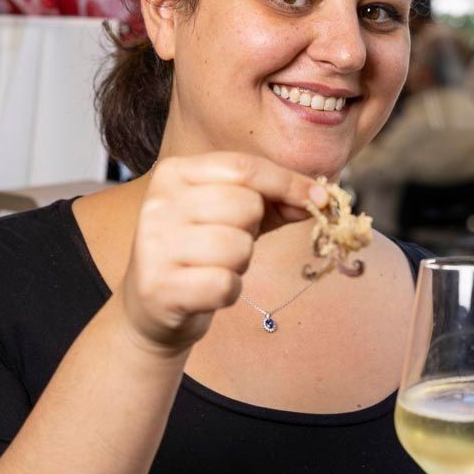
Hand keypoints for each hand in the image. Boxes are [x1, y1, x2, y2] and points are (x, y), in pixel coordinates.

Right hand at [120, 152, 326, 355]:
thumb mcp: (234, 216)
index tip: (319, 200)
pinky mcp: (160, 287)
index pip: (243, 167)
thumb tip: (321, 199)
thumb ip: (276, 201)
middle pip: (244, 205)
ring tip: (217, 266)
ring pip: (237, 246)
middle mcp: (159, 203)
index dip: (288, 183)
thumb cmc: (201, 253)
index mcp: (175, 173)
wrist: (152, 307)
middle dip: (253, 229)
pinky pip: (225, 285)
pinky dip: (229, 292)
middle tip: (231, 242)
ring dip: (240, 264)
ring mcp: (154, 245)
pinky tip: (209, 291)